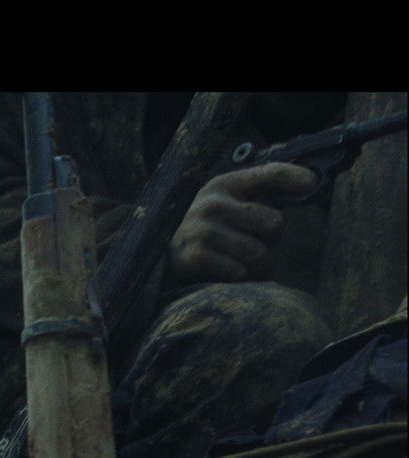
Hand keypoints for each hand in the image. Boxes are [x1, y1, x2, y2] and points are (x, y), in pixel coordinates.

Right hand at [166, 162, 317, 285]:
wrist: (154, 250)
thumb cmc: (202, 226)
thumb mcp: (223, 202)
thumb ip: (258, 193)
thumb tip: (310, 182)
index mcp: (223, 185)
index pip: (268, 173)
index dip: (295, 176)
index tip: (312, 183)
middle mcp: (212, 203)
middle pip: (274, 223)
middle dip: (268, 238)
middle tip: (248, 239)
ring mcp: (202, 230)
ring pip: (259, 253)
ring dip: (250, 260)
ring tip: (229, 254)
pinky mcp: (195, 256)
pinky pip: (239, 272)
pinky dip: (233, 275)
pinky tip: (216, 266)